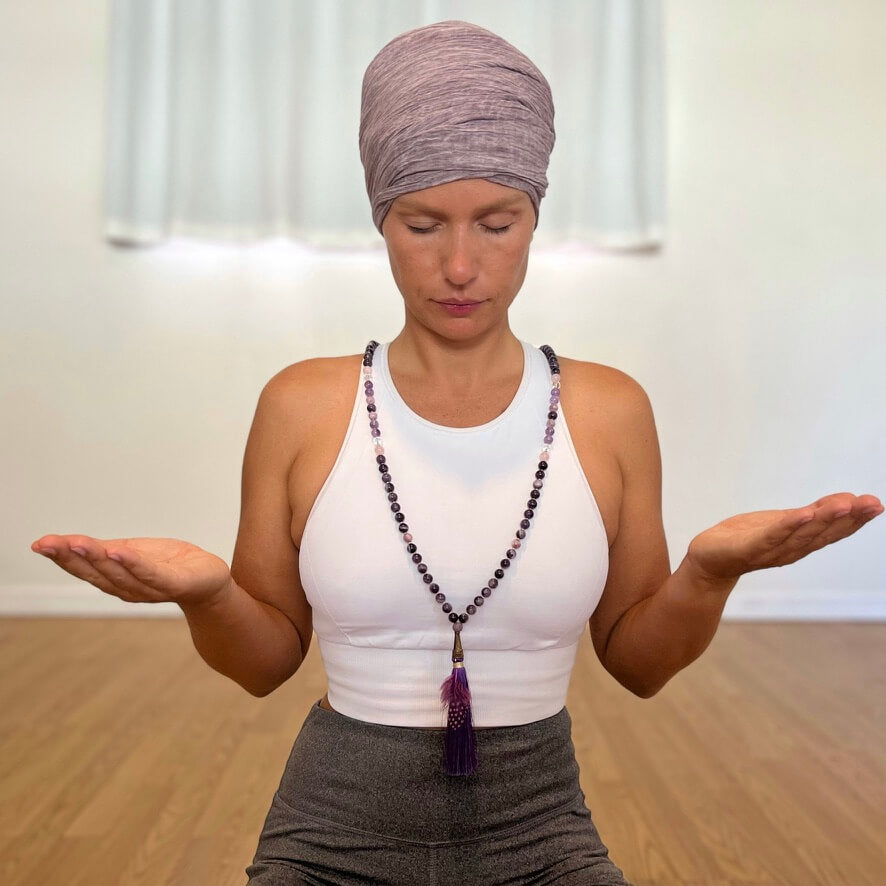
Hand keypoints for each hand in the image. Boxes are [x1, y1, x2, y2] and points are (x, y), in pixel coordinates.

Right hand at [30, 535, 232, 607]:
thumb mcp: (133, 553)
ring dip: (98, 558)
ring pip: (120, 574)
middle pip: (96, 572)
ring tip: (78, 542)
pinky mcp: (176, 584)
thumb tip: (68, 543)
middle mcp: (129, 588)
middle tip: (49, 543)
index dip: (62, 557)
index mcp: (117, 579)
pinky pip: (152, 574)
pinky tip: (119, 551)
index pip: (85, 568)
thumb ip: (105, 551)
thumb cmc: (169, 565)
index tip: (40, 543)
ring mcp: (152, 588)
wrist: (210, 581)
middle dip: (71, 557)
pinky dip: (133, 563)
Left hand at [685, 492, 883, 582]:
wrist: (709, 559)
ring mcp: (770, 550)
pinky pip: (771, 536)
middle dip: (848, 518)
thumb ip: (813, 514)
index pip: (832, 531)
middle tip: (870, 504)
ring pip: (802, 534)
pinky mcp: (748, 548)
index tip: (876, 505)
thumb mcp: (784, 522)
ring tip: (844, 504)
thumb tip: (846, 501)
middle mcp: (790, 550)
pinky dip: (787, 526)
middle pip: (823, 533)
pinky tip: (803, 514)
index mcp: (800, 543)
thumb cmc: (748, 538)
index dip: (855, 520)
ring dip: (824, 519)